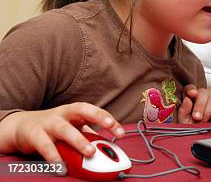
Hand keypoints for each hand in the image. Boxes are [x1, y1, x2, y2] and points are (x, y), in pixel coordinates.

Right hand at [0, 103, 124, 162]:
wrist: (22, 126)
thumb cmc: (53, 126)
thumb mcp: (71, 126)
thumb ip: (88, 133)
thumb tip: (108, 144)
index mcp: (74, 111)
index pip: (94, 111)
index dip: (108, 119)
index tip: (121, 132)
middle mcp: (63, 114)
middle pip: (82, 110)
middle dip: (98, 117)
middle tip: (111, 127)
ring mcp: (48, 123)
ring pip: (65, 129)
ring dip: (79, 141)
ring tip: (90, 153)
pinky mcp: (35, 135)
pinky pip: (46, 146)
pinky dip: (54, 157)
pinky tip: (62, 167)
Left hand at [178, 85, 210, 123]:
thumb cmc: (195, 124)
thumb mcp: (186, 120)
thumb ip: (183, 111)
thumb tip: (187, 100)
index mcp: (192, 97)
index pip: (190, 89)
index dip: (191, 90)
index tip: (191, 93)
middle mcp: (204, 96)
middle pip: (203, 94)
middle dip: (199, 107)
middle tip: (196, 117)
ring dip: (207, 112)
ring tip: (203, 122)